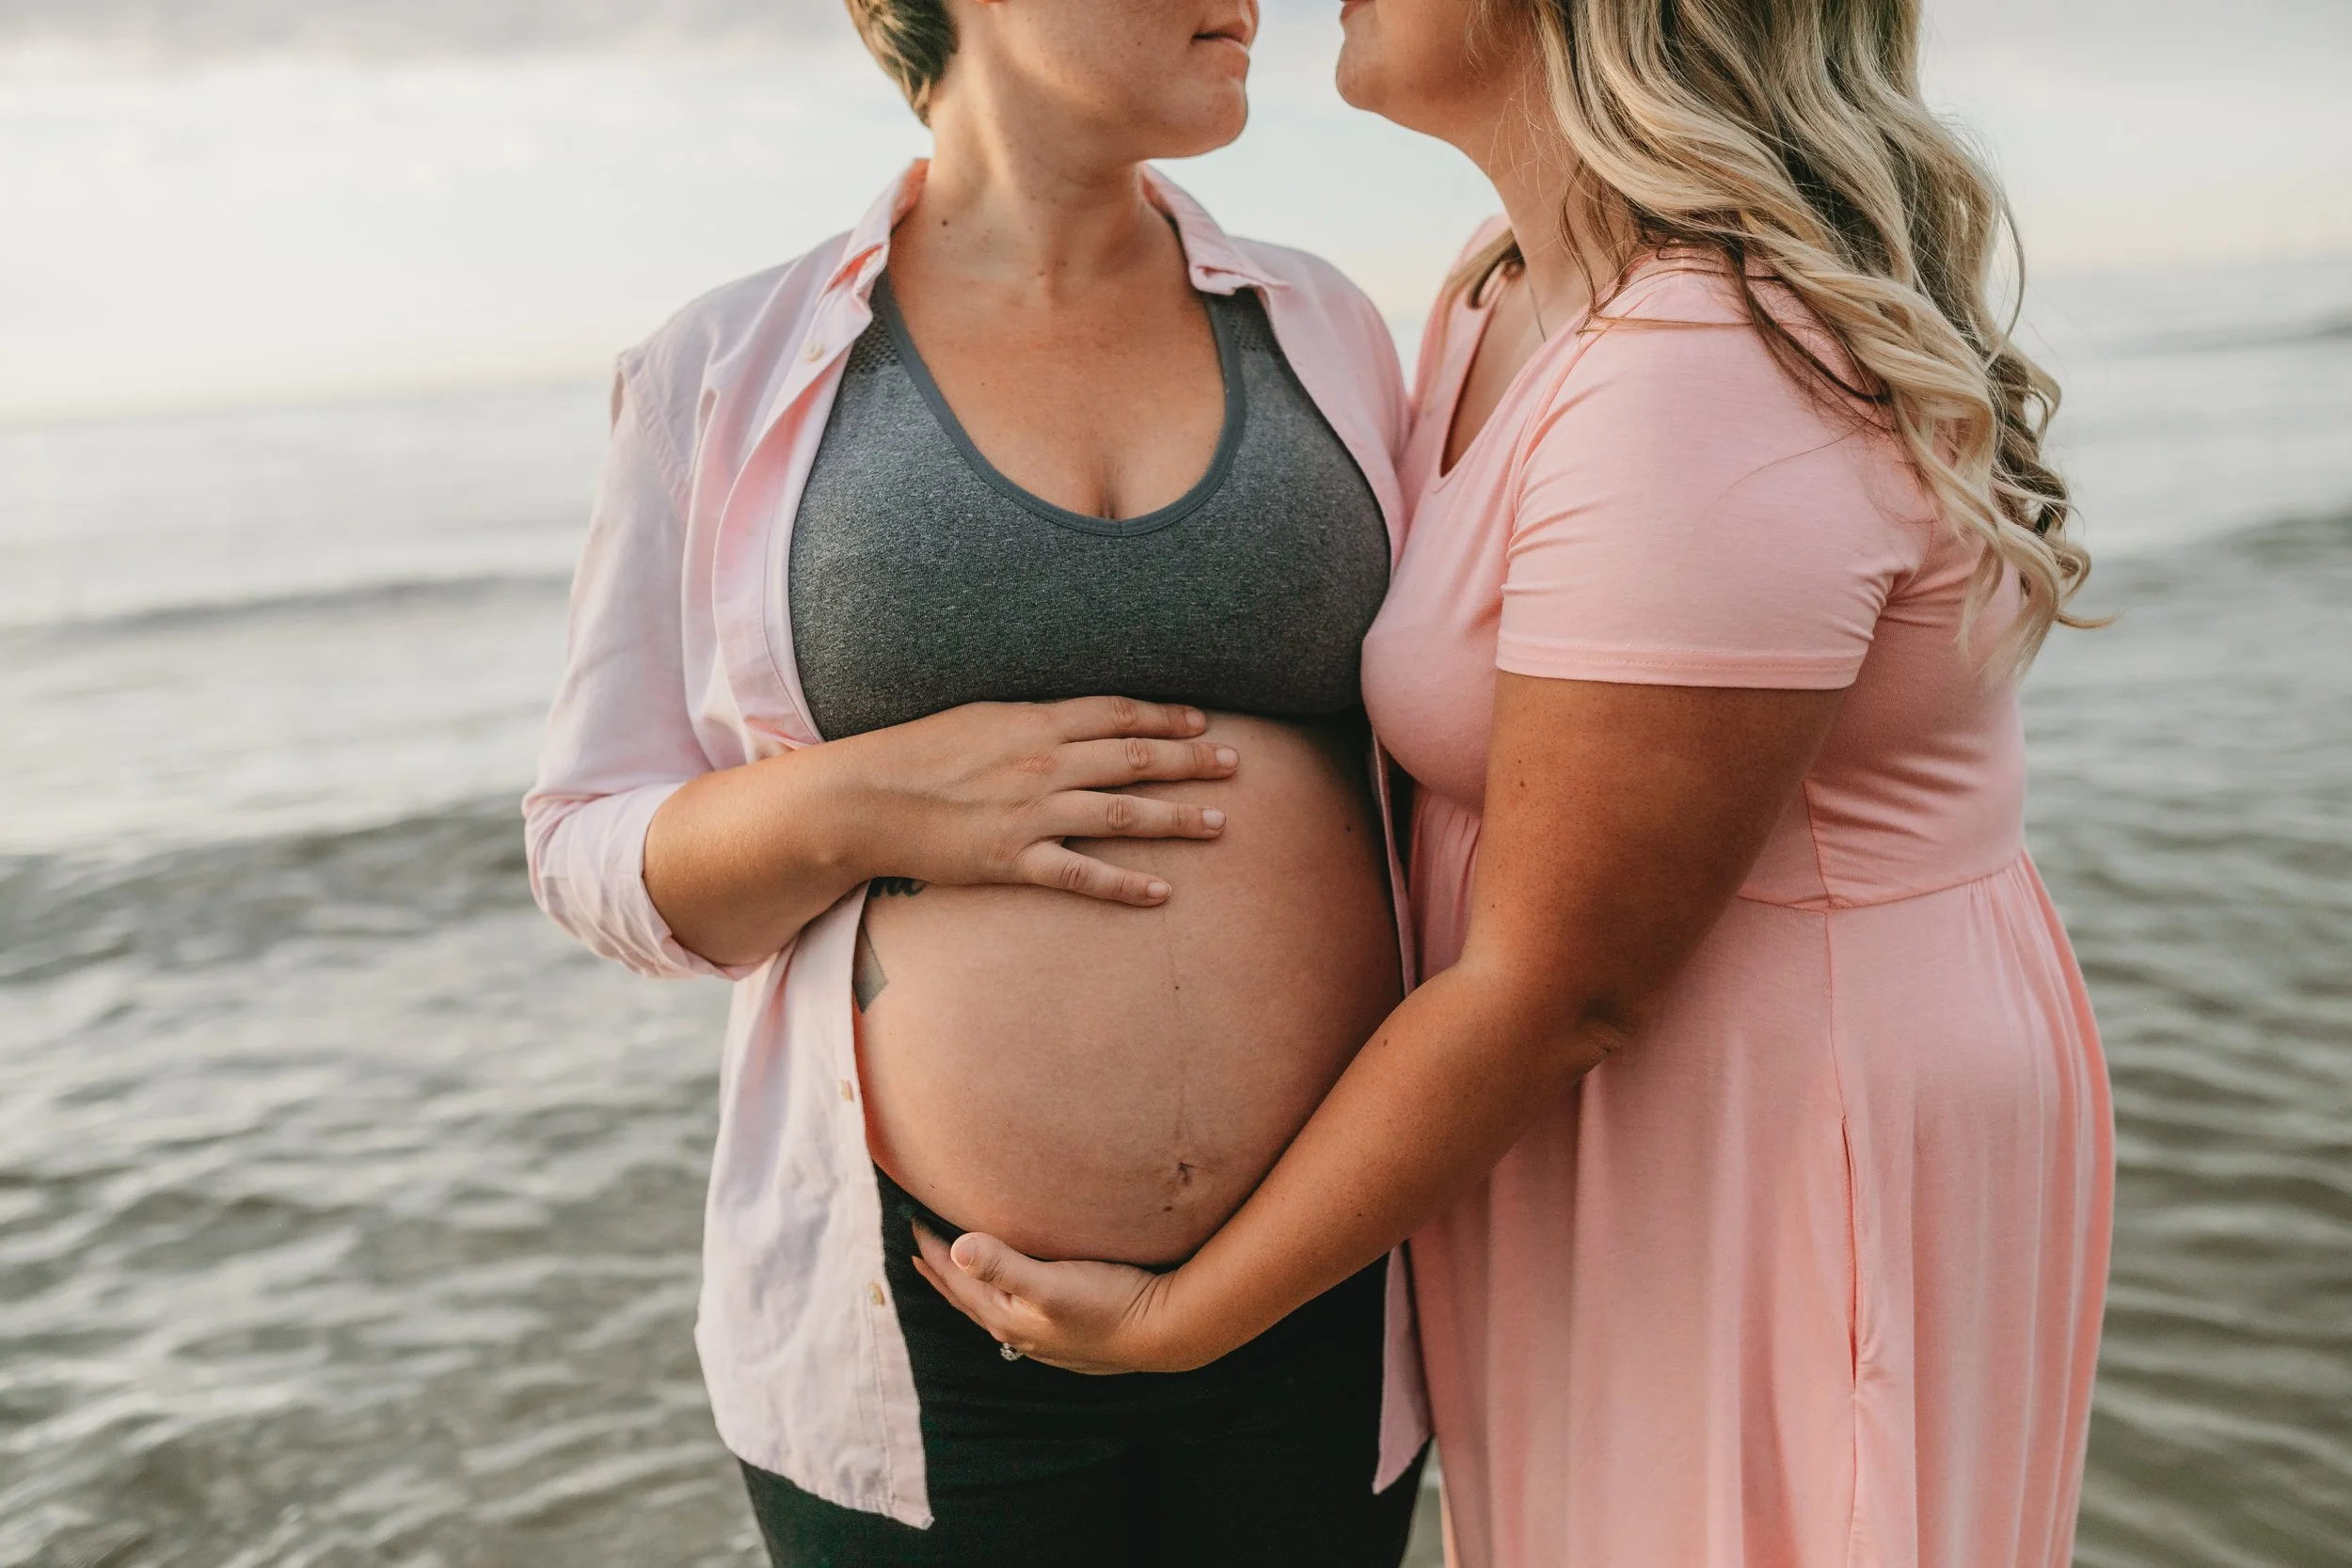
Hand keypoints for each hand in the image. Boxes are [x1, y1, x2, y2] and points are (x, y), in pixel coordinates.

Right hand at [837, 697, 1238, 906]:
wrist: (866, 798)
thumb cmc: (918, 751)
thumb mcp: (980, 716)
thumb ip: (1032, 719)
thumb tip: (1075, 719)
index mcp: (1035, 722)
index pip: (1118, 713)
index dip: (1166, 716)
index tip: (1204, 720)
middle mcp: (1043, 764)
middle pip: (1135, 758)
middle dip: (1192, 760)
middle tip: (1235, 764)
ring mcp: (1031, 814)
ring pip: (1122, 814)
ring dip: (1178, 818)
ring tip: (1219, 822)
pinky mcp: (1013, 860)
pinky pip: (1082, 875)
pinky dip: (1126, 885)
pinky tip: (1163, 892)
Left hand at [909, 1225, 1202, 1374]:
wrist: (1164, 1331)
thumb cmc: (1110, 1303)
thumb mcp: (1053, 1282)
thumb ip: (1004, 1265)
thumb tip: (956, 1249)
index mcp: (1008, 1316)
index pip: (956, 1280)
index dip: (933, 1250)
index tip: (912, 1220)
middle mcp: (1019, 1332)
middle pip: (966, 1299)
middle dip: (941, 1273)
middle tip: (919, 1250)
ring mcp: (1043, 1339)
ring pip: (991, 1309)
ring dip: (969, 1289)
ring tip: (957, 1273)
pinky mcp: (1066, 1337)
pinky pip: (1016, 1315)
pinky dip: (1000, 1298)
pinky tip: (1014, 1299)